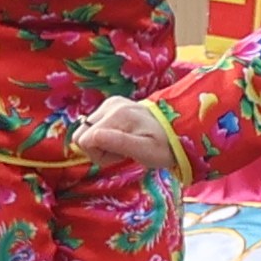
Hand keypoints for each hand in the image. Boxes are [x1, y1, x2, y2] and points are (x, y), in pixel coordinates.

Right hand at [73, 96, 187, 179]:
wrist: (179, 129)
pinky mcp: (112, 104)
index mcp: (117, 115)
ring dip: (101, 143)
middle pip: (81, 134)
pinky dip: (105, 135)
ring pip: (86, 130)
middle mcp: (110, 105)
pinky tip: (123, 137)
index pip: (84, 141)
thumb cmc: (164, 146)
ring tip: (124, 145)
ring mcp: (110, 103)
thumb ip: (119, 143)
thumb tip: (92, 138)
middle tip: (120, 152)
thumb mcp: (145, 151)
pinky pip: (95, 125)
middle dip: (97, 149)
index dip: (98, 155)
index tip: (119, 156)